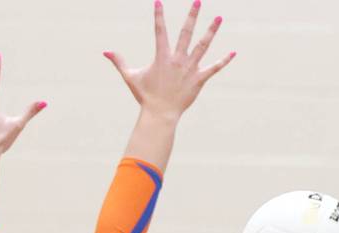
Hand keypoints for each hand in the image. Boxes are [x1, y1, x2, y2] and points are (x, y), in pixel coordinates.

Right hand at [104, 0, 234, 119]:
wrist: (160, 115)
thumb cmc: (145, 97)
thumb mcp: (131, 77)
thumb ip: (119, 61)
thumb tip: (104, 52)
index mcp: (162, 56)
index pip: (160, 30)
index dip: (159, 15)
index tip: (158, 0)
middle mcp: (177, 59)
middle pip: (186, 32)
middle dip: (192, 15)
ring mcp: (189, 69)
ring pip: (203, 46)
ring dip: (211, 31)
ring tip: (219, 17)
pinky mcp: (198, 80)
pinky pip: (213, 69)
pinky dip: (223, 61)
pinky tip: (233, 53)